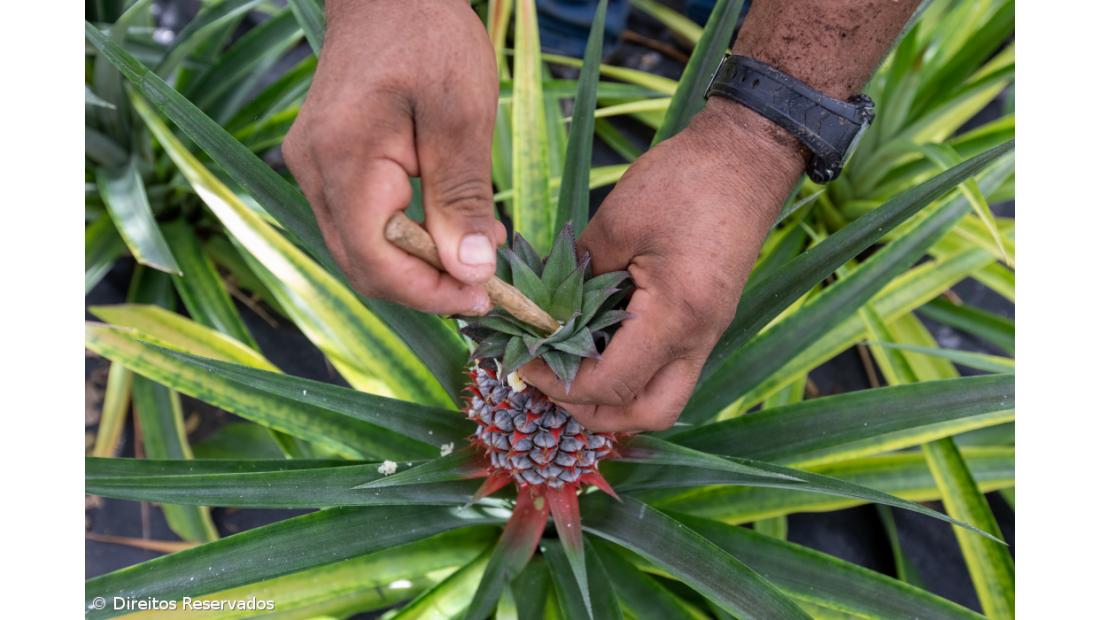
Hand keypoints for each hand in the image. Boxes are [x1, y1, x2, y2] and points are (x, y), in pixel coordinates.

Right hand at [283, 0, 505, 315]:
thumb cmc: (430, 39)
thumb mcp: (461, 117)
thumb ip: (462, 199)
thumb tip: (471, 271)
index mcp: (343, 160)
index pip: (374, 261)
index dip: (429, 293)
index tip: (482, 298)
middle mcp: (313, 172)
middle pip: (362, 264)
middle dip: (424, 286)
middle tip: (484, 285)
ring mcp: (313, 167)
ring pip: (360, 248)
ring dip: (416, 265)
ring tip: (474, 255)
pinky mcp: (326, 162)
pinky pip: (361, 221)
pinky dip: (403, 238)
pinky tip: (445, 228)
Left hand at [521, 99, 805, 431]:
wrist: (747, 158)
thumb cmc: (685, 182)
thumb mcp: (617, 224)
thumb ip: (580, 276)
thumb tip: (549, 312)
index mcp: (675, 316)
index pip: (612, 383)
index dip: (560, 384)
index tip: (523, 364)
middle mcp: (698, 338)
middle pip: (648, 414)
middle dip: (592, 413)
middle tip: (547, 384)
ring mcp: (707, 333)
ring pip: (662, 399)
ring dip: (614, 400)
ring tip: (568, 374)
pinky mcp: (705, 321)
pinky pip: (667, 370)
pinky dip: (629, 374)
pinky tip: (595, 349)